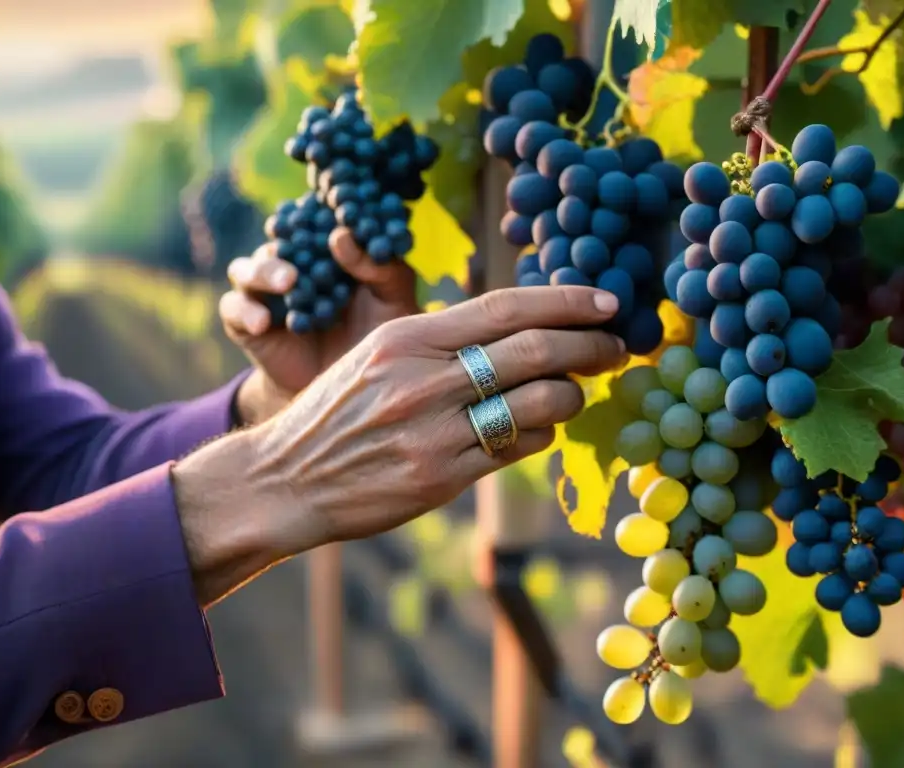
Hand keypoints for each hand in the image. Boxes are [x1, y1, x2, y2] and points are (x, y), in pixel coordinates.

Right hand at [175, 286, 625, 603]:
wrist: (285, 478)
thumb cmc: (337, 411)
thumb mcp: (377, 354)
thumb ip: (443, 340)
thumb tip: (519, 330)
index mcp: (409, 337)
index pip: (507, 306)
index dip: (567, 301)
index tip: (607, 302)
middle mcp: (424, 378)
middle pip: (534, 350)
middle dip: (591, 345)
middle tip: (618, 346)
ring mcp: (434, 430)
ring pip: (538, 402)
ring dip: (572, 394)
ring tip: (577, 392)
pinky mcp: (441, 477)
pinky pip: (516, 448)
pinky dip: (539, 433)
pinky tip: (536, 428)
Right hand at [219, 229, 418, 424]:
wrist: (349, 391)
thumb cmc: (377, 336)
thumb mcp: (394, 302)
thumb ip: (383, 268)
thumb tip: (340, 237)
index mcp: (329, 248)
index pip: (318, 218)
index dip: (323, 212)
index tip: (336, 212)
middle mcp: (293, 262)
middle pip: (279, 238)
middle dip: (290, 238)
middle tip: (312, 241)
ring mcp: (265, 291)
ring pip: (248, 268)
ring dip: (265, 270)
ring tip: (288, 283)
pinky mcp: (246, 322)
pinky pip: (234, 308)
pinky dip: (245, 311)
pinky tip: (263, 323)